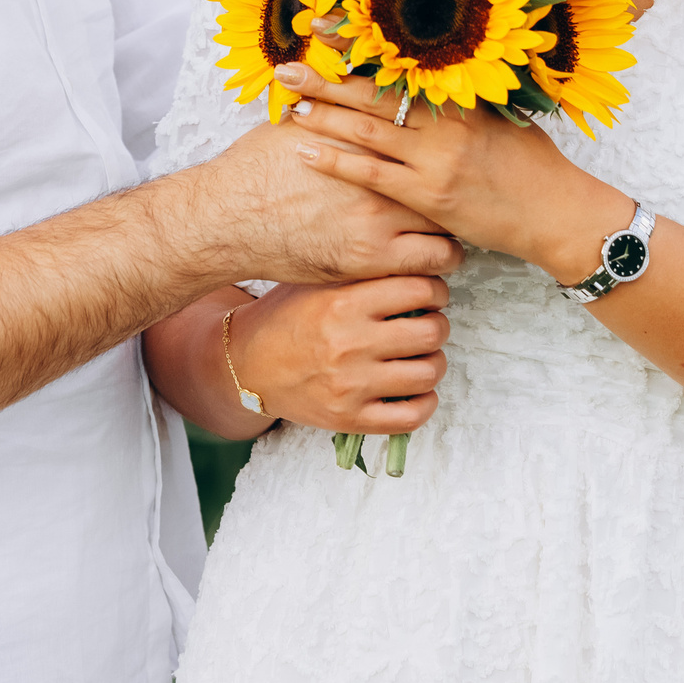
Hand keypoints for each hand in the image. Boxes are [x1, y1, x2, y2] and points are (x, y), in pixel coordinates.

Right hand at [174, 118, 464, 285]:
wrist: (226, 218)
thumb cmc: (254, 172)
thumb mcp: (295, 127)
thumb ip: (328, 114)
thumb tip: (337, 93)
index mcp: (366, 142)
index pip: (427, 142)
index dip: (441, 154)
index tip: (444, 164)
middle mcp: (379, 180)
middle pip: (443, 186)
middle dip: (452, 197)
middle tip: (456, 203)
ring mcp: (378, 222)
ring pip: (445, 230)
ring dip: (450, 236)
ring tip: (448, 239)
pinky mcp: (369, 261)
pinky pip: (429, 266)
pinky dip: (437, 267)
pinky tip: (432, 267)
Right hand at [234, 277, 450, 433]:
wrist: (246, 364)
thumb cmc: (285, 316)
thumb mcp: (316, 280)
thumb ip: (363, 271)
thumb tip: (418, 263)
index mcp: (342, 303)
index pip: (420, 289)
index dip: (436, 289)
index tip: (431, 293)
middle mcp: (348, 344)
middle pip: (431, 332)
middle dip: (437, 325)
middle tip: (428, 322)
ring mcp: (350, 386)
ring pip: (428, 373)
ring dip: (434, 362)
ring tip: (422, 354)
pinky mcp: (349, 419)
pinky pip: (411, 416)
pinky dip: (425, 402)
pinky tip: (416, 389)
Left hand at [277, 63, 625, 278]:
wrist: (557, 213)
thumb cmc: (534, 164)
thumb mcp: (503, 117)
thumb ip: (465, 98)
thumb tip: (435, 73)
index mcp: (461, 96)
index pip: (398, 62)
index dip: (357, 45)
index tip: (323, 27)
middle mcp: (443, 122)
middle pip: (372, 93)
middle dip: (326, 78)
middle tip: (287, 65)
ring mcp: (434, 159)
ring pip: (365, 131)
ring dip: (323, 115)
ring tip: (289, 102)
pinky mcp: (428, 196)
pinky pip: (372, 175)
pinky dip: (335, 161)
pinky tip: (305, 152)